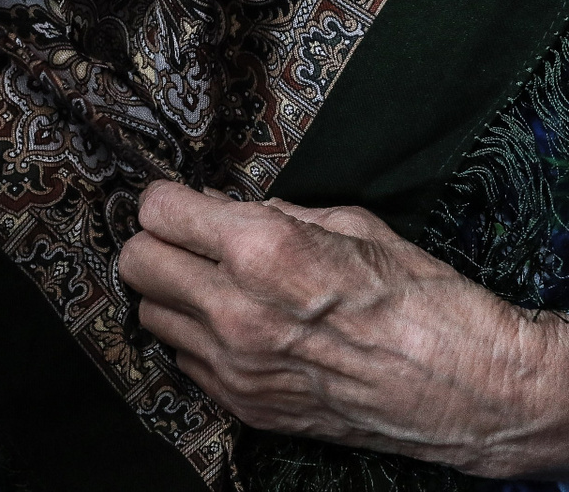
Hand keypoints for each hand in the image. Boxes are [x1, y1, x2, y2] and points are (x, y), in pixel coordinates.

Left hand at [119, 180, 568, 477]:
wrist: (471, 389)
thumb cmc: (420, 299)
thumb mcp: (349, 224)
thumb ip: (272, 212)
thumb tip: (220, 207)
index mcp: (262, 251)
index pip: (157, 211)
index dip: (167, 201)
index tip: (182, 203)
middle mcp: (236, 309)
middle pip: (135, 262)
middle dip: (156, 243)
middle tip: (187, 241)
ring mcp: (236, 365)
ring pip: (150, 313)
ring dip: (172, 294)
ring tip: (212, 287)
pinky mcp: (245, 405)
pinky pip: (183, 360)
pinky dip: (197, 341)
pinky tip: (234, 330)